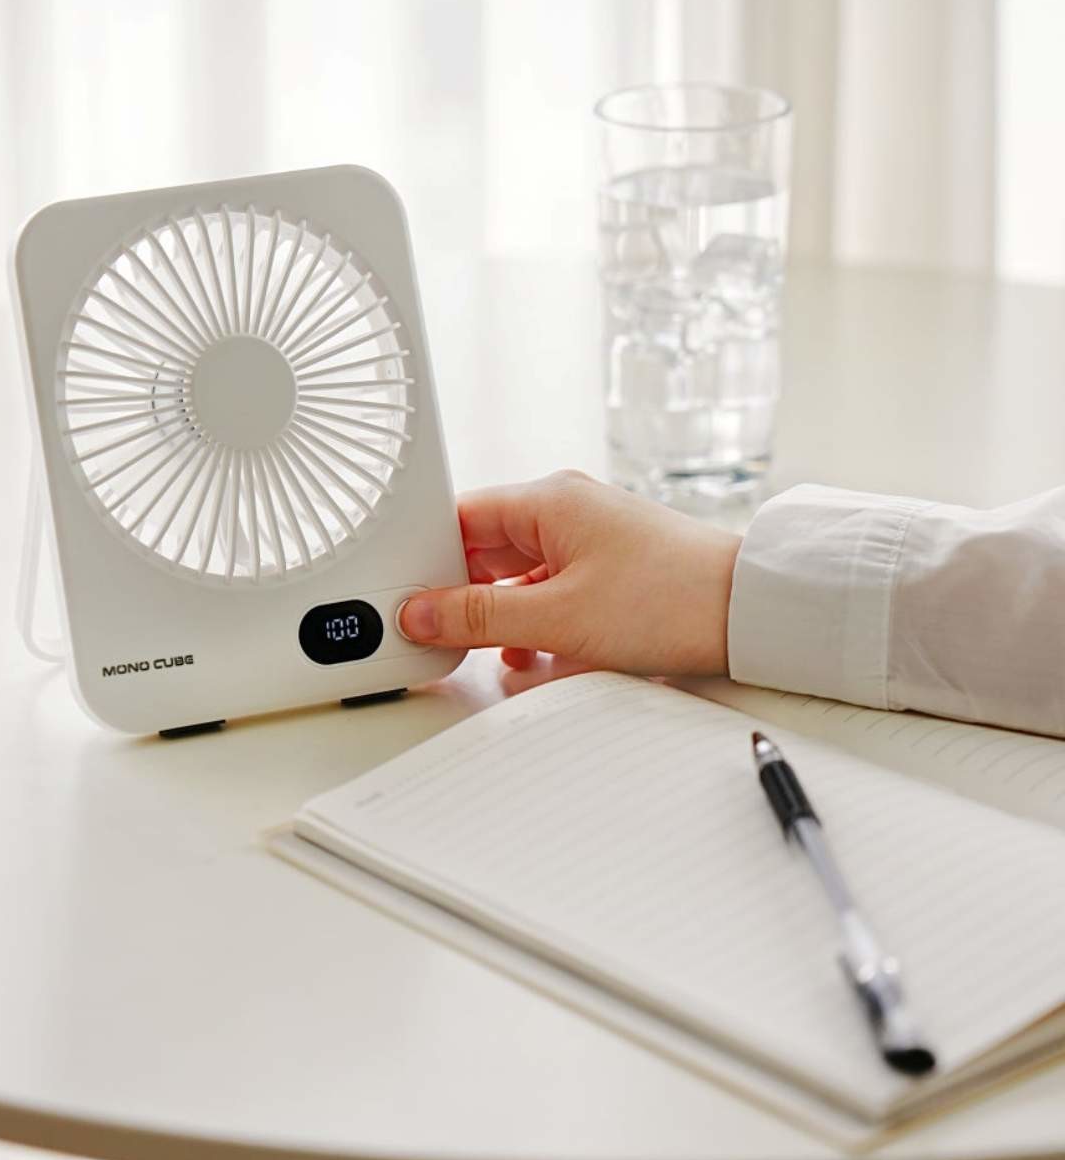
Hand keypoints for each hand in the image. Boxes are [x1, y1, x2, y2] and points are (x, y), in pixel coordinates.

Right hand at [398, 470, 741, 675]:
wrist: (751, 614)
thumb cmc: (670, 599)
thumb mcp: (557, 617)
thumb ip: (479, 617)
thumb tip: (420, 614)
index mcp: (547, 500)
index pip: (458, 518)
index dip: (426, 561)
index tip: (407, 601)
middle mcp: (565, 510)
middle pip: (484, 549)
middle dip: (463, 596)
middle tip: (441, 637)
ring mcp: (589, 539)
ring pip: (516, 576)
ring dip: (500, 617)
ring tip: (491, 653)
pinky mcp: (609, 569)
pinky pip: (549, 590)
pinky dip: (534, 623)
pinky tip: (534, 659)